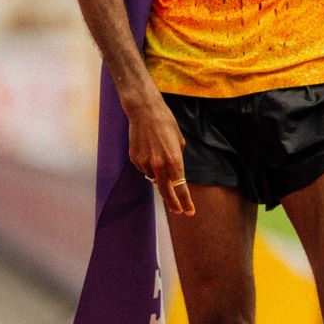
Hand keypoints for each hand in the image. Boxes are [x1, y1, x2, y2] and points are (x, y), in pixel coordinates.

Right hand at [126, 92, 194, 215]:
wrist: (144, 112)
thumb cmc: (166, 124)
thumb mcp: (179, 143)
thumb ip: (177, 161)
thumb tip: (172, 176)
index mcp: (174, 161)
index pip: (181, 188)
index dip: (185, 202)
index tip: (189, 212)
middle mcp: (159, 165)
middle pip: (166, 192)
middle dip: (173, 203)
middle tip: (178, 211)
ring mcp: (145, 163)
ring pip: (153, 178)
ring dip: (157, 174)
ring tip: (157, 152)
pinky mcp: (134, 160)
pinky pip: (144, 169)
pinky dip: (148, 165)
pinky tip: (148, 149)